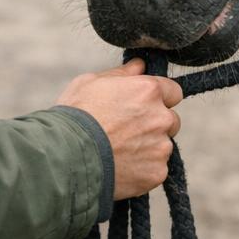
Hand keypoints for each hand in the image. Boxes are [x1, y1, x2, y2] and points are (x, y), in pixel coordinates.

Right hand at [55, 58, 182, 198]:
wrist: (64, 159)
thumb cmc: (75, 116)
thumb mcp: (91, 83)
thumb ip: (122, 73)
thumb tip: (140, 65)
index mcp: (149, 90)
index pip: (173, 92)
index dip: (159, 99)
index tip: (145, 107)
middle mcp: (161, 117)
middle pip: (171, 120)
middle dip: (156, 125)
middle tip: (130, 133)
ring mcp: (161, 147)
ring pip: (163, 146)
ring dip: (149, 149)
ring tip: (121, 154)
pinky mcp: (156, 173)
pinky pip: (156, 170)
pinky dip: (143, 172)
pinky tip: (122, 170)